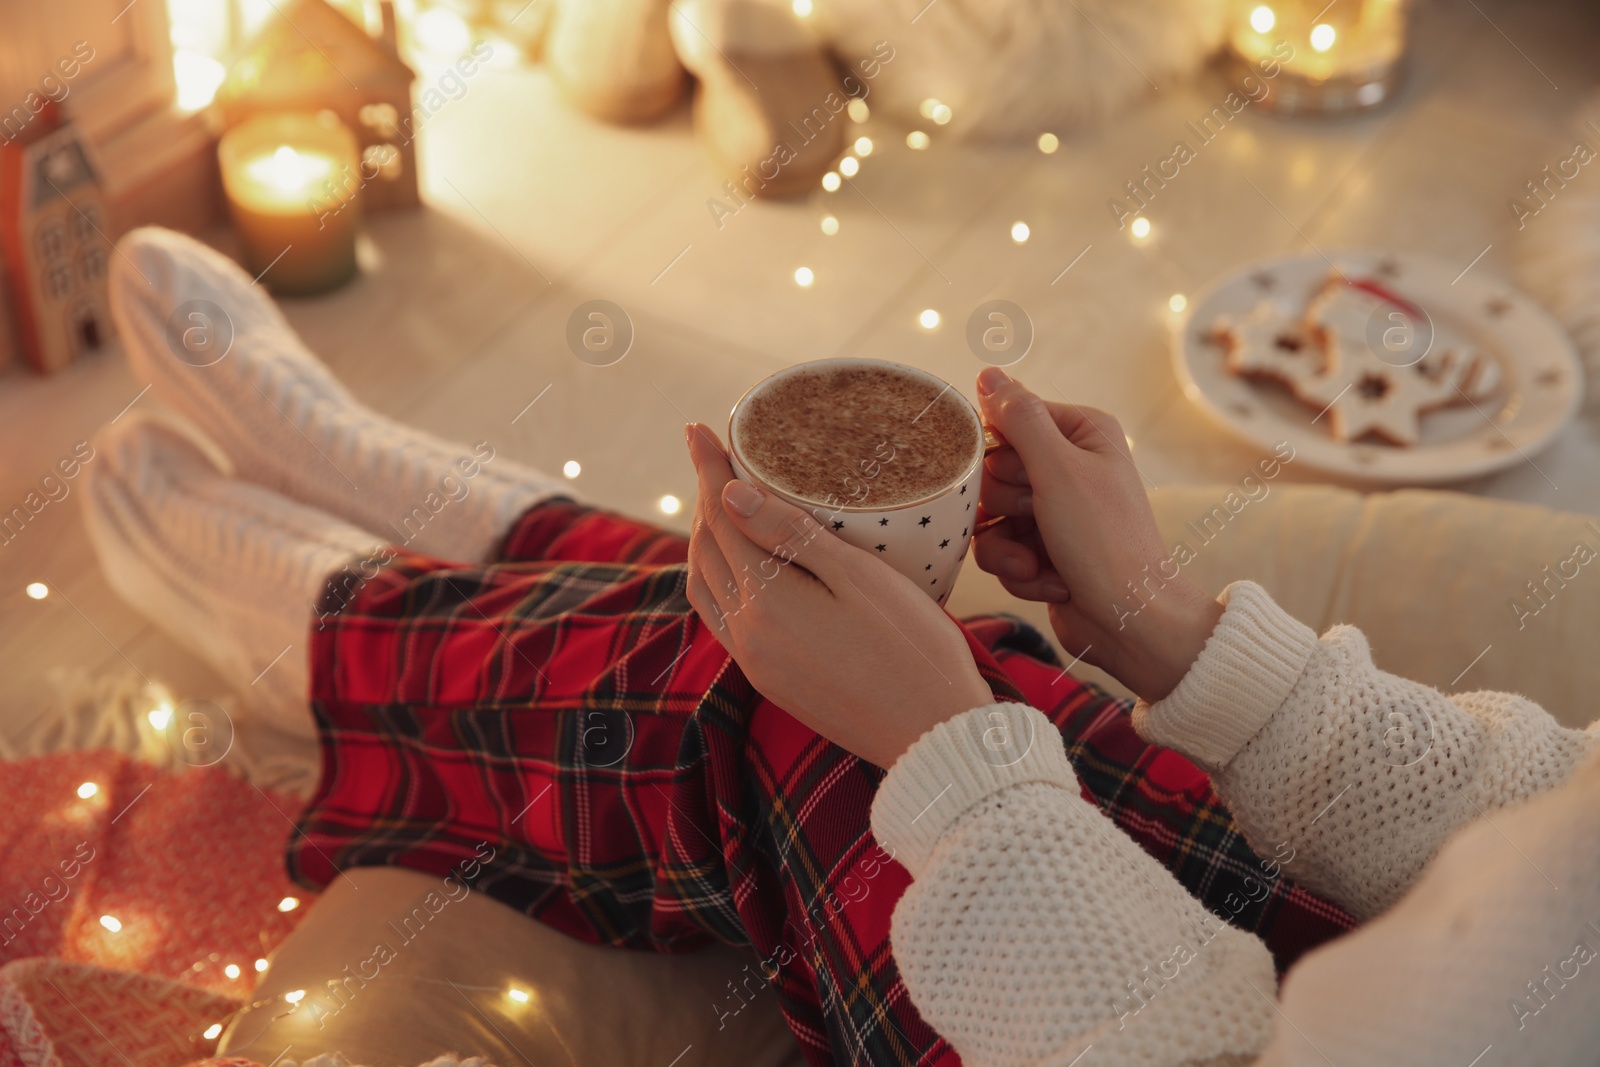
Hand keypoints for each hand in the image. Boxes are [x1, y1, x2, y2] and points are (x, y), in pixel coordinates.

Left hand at [683, 423, 994, 768]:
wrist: (934, 738)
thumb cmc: (913, 648)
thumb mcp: (859, 576)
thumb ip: (791, 533)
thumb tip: (730, 493)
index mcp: (766, 600)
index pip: (722, 517)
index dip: (708, 470)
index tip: (698, 429)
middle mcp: (747, 634)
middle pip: (707, 551)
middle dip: (706, 500)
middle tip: (716, 459)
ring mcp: (756, 663)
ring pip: (706, 587)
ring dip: (706, 541)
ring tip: (722, 506)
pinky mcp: (772, 682)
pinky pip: (721, 619)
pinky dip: (717, 580)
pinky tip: (740, 568)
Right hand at [970, 368, 1222, 702]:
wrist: (1129, 620)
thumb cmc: (1104, 540)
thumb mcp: (1059, 469)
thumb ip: (1019, 418)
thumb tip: (988, 374)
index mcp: (1082, 433)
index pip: (1009, 422)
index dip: (1004, 456)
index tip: (1026, 480)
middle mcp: (1069, 467)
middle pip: (994, 473)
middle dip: (1007, 508)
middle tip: (1039, 520)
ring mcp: (1054, 512)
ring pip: (990, 518)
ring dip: (1008, 549)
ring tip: (1038, 564)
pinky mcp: (1042, 551)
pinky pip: (1000, 552)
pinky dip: (1019, 573)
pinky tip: (1050, 583)